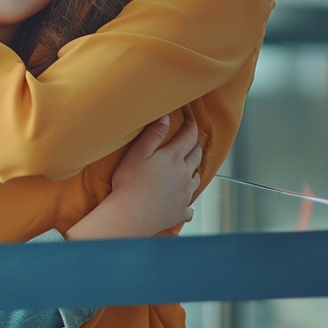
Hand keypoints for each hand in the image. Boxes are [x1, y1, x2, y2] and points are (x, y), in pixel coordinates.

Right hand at [110, 105, 201, 233]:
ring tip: (187, 165)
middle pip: (196, 154)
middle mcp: (184, 175)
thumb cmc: (130, 183)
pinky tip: (182, 200)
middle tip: (187, 136)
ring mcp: (184, 194)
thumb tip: (166, 115)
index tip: (187, 111)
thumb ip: (153, 133)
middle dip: (194, 142)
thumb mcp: (138, 152)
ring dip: (194, 168)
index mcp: (174, 158)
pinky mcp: (179, 211)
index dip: (190, 120)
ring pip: (197, 178)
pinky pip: (189, 206)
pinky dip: (187, 201)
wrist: (131, 216)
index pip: (189, 134)